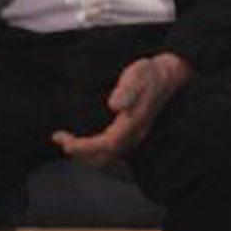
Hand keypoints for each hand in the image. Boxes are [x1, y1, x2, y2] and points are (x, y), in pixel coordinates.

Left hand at [51, 52, 193, 166]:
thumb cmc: (150, 73)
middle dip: (80, 152)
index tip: (66, 143)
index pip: (107, 144)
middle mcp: (134, 134)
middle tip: (60, 139)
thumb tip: (114, 105)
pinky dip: (93, 149)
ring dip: (85, 153)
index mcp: (134, 123)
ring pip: (107, 157)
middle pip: (105, 157)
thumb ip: (127, 90)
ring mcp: (134, 136)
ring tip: (66, 141)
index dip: (85, 147)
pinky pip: (110, 150)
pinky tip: (82, 139)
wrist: (170, 74)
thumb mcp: (138, 75)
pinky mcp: (131, 133)